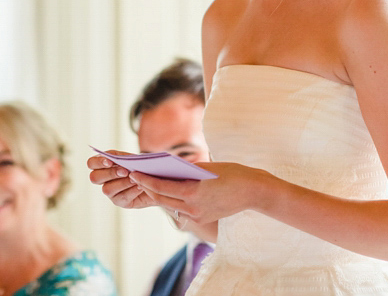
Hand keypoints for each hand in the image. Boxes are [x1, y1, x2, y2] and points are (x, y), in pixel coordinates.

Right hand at [87, 151, 157, 209]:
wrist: (154, 179)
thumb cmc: (140, 165)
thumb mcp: (132, 158)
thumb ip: (123, 157)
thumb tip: (120, 160)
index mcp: (103, 165)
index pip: (91, 163)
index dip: (98, 162)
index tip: (110, 162)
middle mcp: (103, 179)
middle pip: (94, 177)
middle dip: (110, 173)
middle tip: (125, 171)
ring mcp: (110, 192)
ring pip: (107, 189)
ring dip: (121, 183)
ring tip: (135, 179)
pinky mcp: (120, 201)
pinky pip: (121, 198)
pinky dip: (131, 191)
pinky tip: (140, 186)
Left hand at [127, 162, 267, 224]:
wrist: (254, 192)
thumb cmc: (233, 174)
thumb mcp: (207, 168)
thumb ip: (186, 170)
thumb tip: (167, 168)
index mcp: (192, 193)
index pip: (161, 187)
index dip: (145, 180)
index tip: (134, 172)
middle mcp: (192, 208)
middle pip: (161, 199)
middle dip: (147, 187)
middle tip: (136, 176)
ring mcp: (197, 216)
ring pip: (170, 205)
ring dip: (158, 194)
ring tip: (148, 182)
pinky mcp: (202, 219)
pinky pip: (181, 209)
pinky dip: (172, 200)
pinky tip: (167, 191)